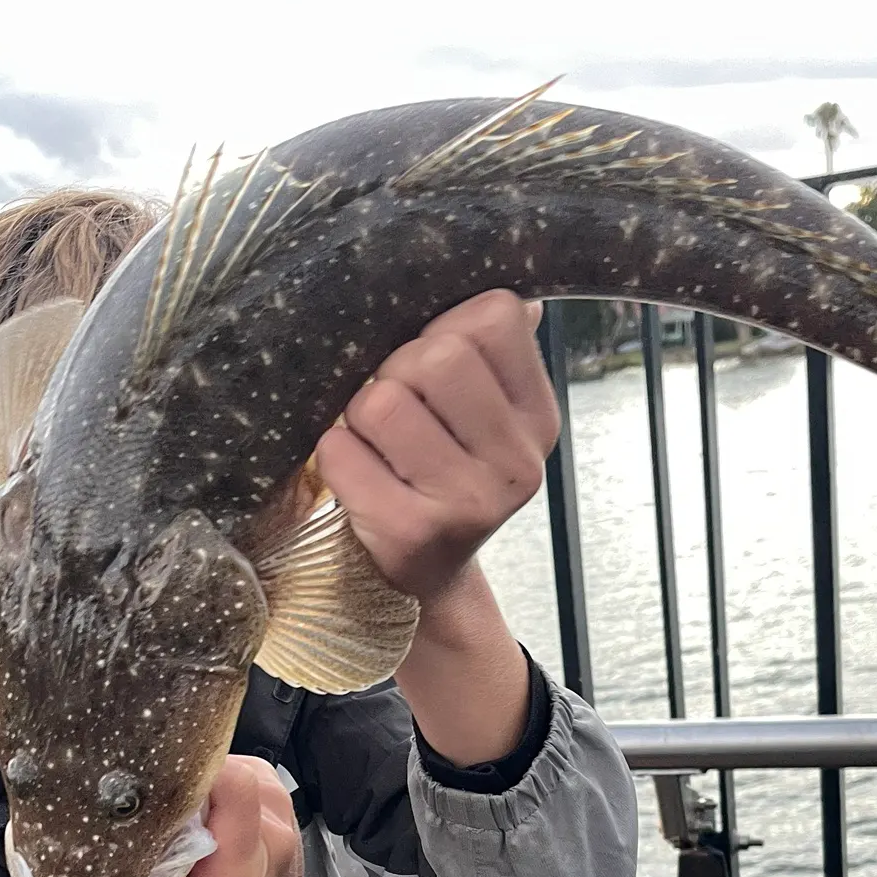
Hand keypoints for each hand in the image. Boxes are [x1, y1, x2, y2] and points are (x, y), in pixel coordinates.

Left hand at [315, 290, 560, 603]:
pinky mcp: (411, 531)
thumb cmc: (442, 476)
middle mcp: (518, 464)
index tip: (435, 367)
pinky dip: (336, 454)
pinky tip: (361, 475)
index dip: (447, 327)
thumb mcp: (485, 419)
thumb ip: (491, 354)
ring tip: (378, 445)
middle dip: (397, 371)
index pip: (497, 317)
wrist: (426, 579)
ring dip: (361, 414)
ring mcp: (469, 502)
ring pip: (382, 399)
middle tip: (396, 410)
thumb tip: (516, 297)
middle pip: (436, 356)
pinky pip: (341, 450)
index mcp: (539, 420)